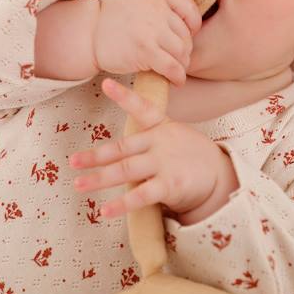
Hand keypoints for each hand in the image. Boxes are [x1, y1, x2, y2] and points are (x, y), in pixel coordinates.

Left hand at [68, 78, 225, 218]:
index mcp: (160, 126)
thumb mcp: (172, 135)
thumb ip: (147, 138)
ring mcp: (164, 162)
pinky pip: (142, 195)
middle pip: (122, 147)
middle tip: (73, 161)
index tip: (107, 83)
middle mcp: (160, 142)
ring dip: (100, 178)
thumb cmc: (188, 154)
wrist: (220, 174)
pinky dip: (122, 203)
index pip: (142, 108)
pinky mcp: (171, 184)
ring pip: (126, 170)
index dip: (124, 96)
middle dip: (96, 155)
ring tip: (79, 184)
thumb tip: (115, 147)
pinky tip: (105, 210)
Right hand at [92, 0, 201, 86]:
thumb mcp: (138, 2)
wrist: (88, 32)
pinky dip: (178, 76)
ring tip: (176, 71)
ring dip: (182, 65)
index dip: (193, 24)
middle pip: (185, 35)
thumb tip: (182, 26)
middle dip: (185, 50)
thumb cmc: (112, 20)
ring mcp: (152, 31)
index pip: (188, 7)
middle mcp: (157, 12)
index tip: (188, 34)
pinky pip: (172, 67)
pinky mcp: (146, 51)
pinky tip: (175, 80)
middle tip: (178, 59)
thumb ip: (158, 9)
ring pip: (182, 52)